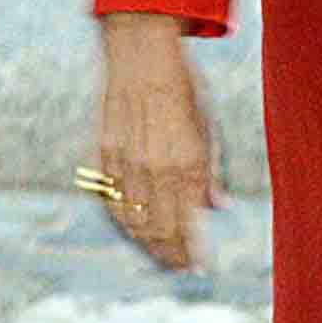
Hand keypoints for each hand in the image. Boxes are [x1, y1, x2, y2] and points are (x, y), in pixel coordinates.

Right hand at [92, 13, 216, 271]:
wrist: (141, 54)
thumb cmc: (183, 87)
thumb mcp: (208, 125)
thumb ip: (210, 172)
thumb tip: (218, 207)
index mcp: (185, 161)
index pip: (187, 223)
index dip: (192, 250)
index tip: (199, 266)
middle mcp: (154, 168)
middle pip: (159, 229)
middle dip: (171, 255)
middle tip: (181, 268)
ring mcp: (125, 164)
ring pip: (132, 221)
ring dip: (147, 244)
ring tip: (161, 257)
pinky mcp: (104, 156)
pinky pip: (110, 202)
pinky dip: (122, 222)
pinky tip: (134, 231)